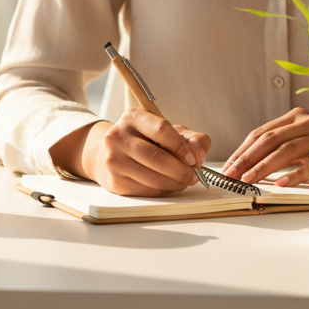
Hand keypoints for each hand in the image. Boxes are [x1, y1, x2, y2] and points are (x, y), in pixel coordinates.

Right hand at [51, 109, 210, 195]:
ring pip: (153, 178)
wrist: (109, 154)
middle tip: (193, 176)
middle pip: (157, 157)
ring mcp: (114, 160)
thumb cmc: (145, 141)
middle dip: (181, 171)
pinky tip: (167, 185)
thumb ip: (191, 138)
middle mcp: (118, 136)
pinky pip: (146, 191)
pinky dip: (162, 190)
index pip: (162, 129)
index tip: (193, 160)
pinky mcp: (115, 182)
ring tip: (183, 181)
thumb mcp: (168, 132)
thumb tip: (199, 153)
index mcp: (134, 117)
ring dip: (175, 183)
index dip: (181, 147)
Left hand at [221, 107, 308, 186]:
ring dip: (264, 166)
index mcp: (296, 116)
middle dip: (247, 158)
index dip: (243, 149)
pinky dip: (294, 174)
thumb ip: (283, 142)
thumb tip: (251, 163)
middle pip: (269, 139)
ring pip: (286, 150)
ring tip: (248, 179)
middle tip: (231, 175)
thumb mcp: (305, 135)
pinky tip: (280, 183)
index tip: (228, 166)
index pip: (261, 132)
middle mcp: (307, 121)